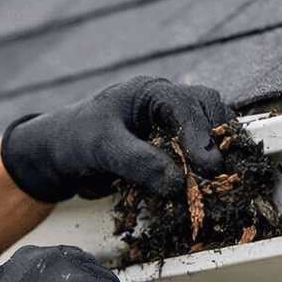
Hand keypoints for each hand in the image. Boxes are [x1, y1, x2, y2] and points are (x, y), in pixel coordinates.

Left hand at [0, 76, 230, 202]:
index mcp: (151, 92)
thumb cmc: (78, 139)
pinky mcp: (172, 148)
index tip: (210, 167)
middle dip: (218, 140)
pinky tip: (202, 189)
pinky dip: (202, 171)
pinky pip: (197, 155)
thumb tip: (178, 184)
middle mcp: (167, 104)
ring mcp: (172, 125)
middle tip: (219, 173)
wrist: (62, 153)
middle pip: (210, 111)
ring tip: (214, 182)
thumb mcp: (103, 149)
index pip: (188, 106)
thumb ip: (138, 163)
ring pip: (210, 132)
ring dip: (215, 156)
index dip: (202, 136)